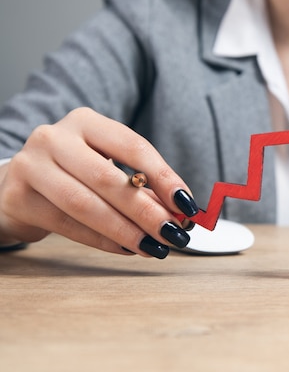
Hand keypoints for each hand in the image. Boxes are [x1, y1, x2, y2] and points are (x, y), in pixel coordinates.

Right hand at [0, 107, 198, 257]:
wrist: (18, 185)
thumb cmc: (74, 175)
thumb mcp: (107, 168)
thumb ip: (143, 188)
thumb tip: (181, 214)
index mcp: (86, 122)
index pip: (133, 147)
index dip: (164, 177)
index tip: (187, 204)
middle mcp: (55, 137)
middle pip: (109, 179)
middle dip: (147, 210)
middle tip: (174, 233)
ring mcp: (32, 165)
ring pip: (85, 204)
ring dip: (127, 230)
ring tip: (155, 247)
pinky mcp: (18, 197)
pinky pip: (68, 224)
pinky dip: (103, 240)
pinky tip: (127, 249)